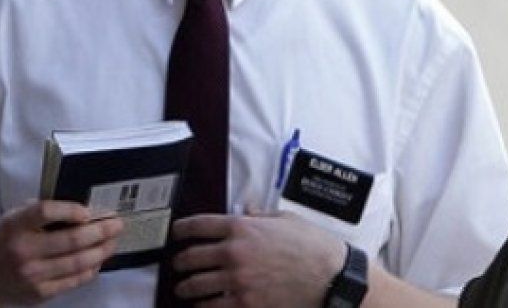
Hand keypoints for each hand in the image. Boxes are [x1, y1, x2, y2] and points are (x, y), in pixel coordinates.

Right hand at [0, 200, 124, 305]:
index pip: (45, 212)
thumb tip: (80, 210)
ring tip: (113, 242)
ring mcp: (32, 275)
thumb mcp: (13, 219)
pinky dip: (90, 269)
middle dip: (100, 230)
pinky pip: (73, 280)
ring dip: (101, 250)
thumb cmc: (4, 242)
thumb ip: (39, 212)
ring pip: (77, 262)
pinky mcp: (39, 293)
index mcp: (14, 226)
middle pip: (70, 239)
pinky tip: (98, 261)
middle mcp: (23, 251)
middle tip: (117, 224)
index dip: (70, 210)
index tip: (88, 211)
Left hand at [169, 208, 346, 306]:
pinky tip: (201, 305)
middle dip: (180, 261)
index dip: (181, 229)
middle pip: (191, 257)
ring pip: (195, 285)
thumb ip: (260, 215)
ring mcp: (237, 280)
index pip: (198, 225)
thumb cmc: (312, 246)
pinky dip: (203, 306)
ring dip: (185, 287)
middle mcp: (233, 252)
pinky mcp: (245, 303)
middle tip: (178, 264)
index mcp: (241, 228)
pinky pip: (211, 307)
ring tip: (183, 289)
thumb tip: (247, 208)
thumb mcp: (285, 219)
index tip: (176, 233)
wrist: (330, 277)